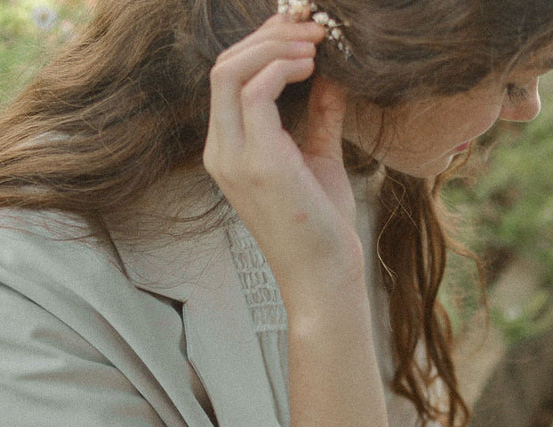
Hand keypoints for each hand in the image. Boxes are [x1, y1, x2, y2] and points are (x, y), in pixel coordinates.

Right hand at [203, 14, 362, 309]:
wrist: (324, 275)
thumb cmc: (322, 225)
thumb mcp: (319, 157)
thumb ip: (319, 115)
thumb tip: (330, 75)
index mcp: (229, 150)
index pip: (229, 79)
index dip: (262, 44)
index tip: (303, 33)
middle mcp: (222, 151)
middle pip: (223, 66)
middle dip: (267, 35)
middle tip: (312, 26)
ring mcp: (234, 157)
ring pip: (231, 71)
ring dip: (276, 45)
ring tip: (316, 41)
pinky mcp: (257, 162)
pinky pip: (254, 92)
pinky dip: (281, 67)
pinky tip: (311, 67)